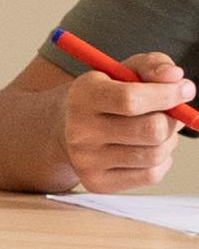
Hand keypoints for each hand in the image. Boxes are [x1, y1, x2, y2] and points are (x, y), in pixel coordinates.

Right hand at [61, 54, 189, 190]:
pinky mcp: (97, 182)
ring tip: (157, 130)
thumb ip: (152, 65)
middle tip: (172, 113)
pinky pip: (151, 175)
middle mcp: (80, 131)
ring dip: (169, 140)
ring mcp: (86, 161)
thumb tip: (175, 78)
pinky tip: (147, 148)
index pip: (131, 100)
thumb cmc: (104, 94)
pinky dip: (161, 161)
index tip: (184, 90)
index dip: (167, 95)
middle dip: (172, 120)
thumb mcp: (122, 70)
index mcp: (83, 96)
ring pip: (155, 154)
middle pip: (150, 130)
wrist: (65, 128)